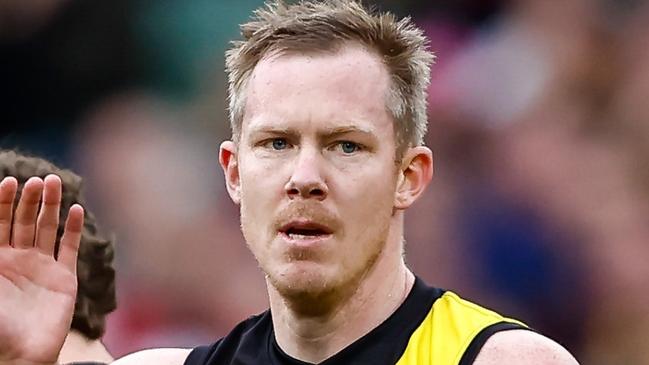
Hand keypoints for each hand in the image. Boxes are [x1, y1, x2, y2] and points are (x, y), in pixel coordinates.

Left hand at [0, 175, 83, 364]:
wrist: (23, 354)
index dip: (3, 202)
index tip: (9, 182)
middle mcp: (18, 259)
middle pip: (23, 220)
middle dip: (29, 199)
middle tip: (36, 179)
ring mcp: (42, 266)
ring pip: (46, 228)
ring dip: (50, 206)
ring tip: (53, 182)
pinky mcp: (64, 277)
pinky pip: (69, 248)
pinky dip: (73, 229)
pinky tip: (76, 210)